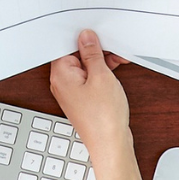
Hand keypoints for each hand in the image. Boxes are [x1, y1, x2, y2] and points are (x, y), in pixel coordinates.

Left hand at [48, 30, 149, 179]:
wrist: (110, 144)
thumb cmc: (103, 117)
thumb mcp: (101, 75)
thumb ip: (92, 53)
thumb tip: (86, 37)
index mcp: (61, 74)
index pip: (65, 46)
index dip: (81, 38)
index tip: (96, 35)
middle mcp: (62, 83)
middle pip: (75, 56)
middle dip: (94, 51)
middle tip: (112, 51)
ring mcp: (72, 92)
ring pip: (85, 67)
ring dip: (101, 62)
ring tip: (117, 62)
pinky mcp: (83, 98)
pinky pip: (89, 78)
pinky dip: (101, 73)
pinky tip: (115, 72)